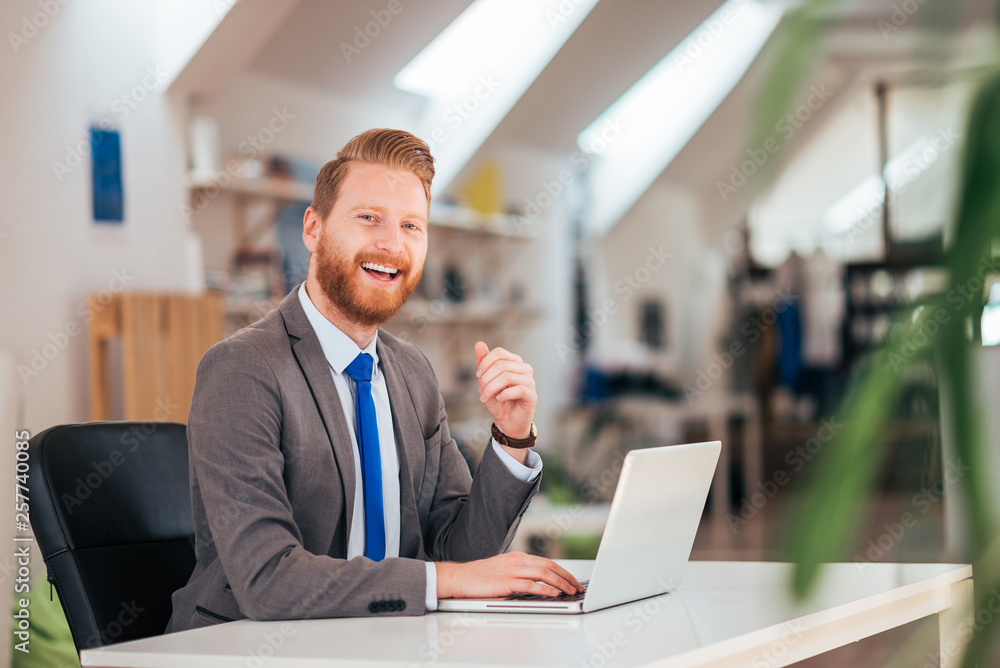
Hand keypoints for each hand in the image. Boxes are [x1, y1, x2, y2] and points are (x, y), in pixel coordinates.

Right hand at [436, 551, 583, 598]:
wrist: (458, 577)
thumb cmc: (478, 577)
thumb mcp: (503, 570)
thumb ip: (519, 574)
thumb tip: (538, 584)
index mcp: (518, 557)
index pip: (547, 562)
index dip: (563, 572)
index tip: (573, 581)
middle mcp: (517, 560)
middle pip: (549, 566)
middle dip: (567, 577)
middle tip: (578, 587)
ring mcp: (511, 570)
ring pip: (543, 573)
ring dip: (561, 583)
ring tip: (571, 592)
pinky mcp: (505, 582)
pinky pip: (530, 585)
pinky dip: (545, 589)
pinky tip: (554, 594)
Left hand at [474, 342, 535, 439]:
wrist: (508, 421)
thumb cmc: (499, 400)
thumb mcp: (487, 381)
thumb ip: (483, 362)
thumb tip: (479, 343)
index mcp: (514, 362)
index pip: (499, 352)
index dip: (485, 362)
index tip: (478, 376)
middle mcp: (524, 368)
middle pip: (501, 364)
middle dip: (486, 378)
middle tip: (481, 391)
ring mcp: (530, 381)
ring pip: (507, 376)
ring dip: (491, 388)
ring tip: (485, 397)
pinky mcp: (532, 395)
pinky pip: (518, 389)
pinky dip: (504, 394)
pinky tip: (499, 399)